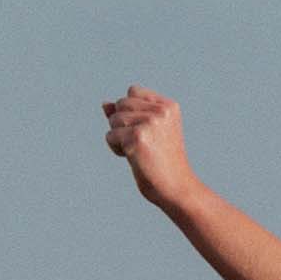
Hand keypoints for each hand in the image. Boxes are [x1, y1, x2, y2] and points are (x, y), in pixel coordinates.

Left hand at [104, 87, 192, 203]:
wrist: (176, 188)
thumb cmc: (162, 162)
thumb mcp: (148, 132)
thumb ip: (129, 115)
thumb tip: (105, 104)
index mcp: (169, 106)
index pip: (133, 91)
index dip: (131, 111)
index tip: (146, 131)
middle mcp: (161, 111)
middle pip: (121, 104)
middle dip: (123, 123)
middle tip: (142, 143)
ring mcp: (149, 123)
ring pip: (114, 119)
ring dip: (119, 137)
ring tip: (138, 151)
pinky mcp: (137, 137)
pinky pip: (110, 136)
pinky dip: (116, 148)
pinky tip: (133, 158)